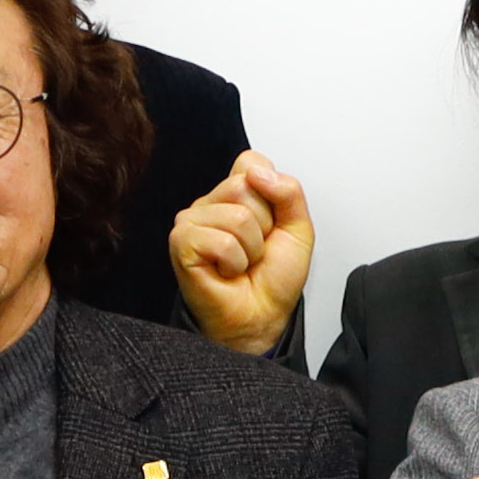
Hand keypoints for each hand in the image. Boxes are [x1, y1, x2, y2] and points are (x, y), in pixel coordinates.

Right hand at [168, 150, 315, 354]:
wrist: (261, 316)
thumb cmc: (273, 278)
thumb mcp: (298, 228)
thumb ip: (289, 192)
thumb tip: (259, 172)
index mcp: (235, 193)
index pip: (252, 162)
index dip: (273, 195)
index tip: (271, 225)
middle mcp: (210, 202)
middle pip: (245, 185)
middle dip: (264, 225)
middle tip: (255, 249)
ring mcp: (191, 221)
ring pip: (237, 216)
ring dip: (251, 249)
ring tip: (242, 263)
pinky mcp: (181, 242)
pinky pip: (222, 240)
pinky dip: (235, 262)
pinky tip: (227, 272)